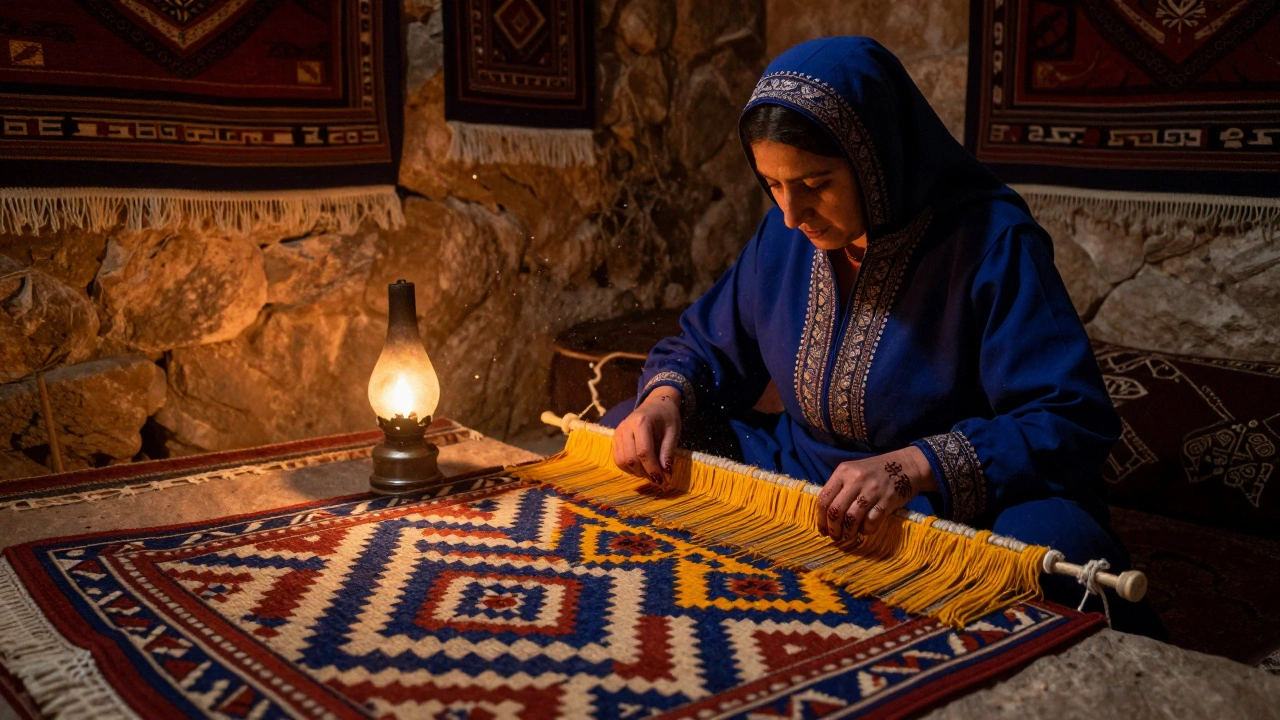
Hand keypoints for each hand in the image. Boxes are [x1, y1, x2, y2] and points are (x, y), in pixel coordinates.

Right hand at [612, 386, 681, 484]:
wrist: (655, 404)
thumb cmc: (667, 417)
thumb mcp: (673, 432)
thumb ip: (668, 452)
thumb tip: (666, 473)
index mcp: (641, 422)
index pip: (644, 452)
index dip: (652, 469)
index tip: (663, 480)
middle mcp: (625, 427)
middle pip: (631, 459)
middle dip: (645, 472)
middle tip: (659, 478)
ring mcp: (618, 433)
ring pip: (622, 461)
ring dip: (636, 472)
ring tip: (650, 472)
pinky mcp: (615, 439)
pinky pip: (618, 459)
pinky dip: (629, 468)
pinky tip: (641, 467)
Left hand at [816, 447, 936, 541]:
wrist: (906, 465)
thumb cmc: (875, 471)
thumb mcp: (853, 472)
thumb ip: (839, 488)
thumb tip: (826, 516)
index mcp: (843, 471)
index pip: (824, 498)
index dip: (820, 518)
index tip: (822, 530)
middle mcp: (856, 479)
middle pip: (836, 510)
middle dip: (833, 528)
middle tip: (835, 536)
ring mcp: (872, 489)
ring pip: (852, 518)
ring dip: (848, 532)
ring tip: (847, 536)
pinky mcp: (887, 500)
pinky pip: (871, 521)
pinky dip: (865, 530)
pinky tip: (864, 530)